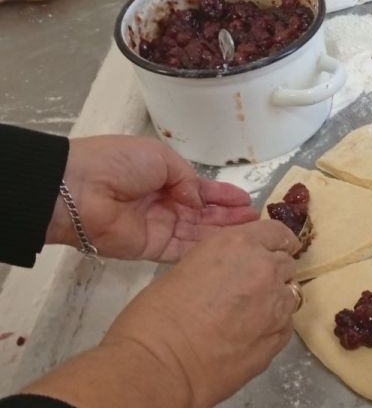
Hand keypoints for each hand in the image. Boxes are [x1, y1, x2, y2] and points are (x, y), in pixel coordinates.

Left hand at [47, 135, 257, 261]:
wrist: (79, 189)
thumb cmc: (118, 163)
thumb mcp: (160, 157)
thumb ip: (188, 178)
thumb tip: (198, 200)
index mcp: (164, 178)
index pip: (200, 189)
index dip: (223, 195)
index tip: (247, 200)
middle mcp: (164, 204)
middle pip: (203, 213)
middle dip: (229, 215)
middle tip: (256, 220)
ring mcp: (159, 227)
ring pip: (198, 232)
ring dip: (223, 232)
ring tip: (251, 232)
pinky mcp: (152, 249)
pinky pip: (184, 250)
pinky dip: (205, 249)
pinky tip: (228, 247)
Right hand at [100, 220, 301, 407]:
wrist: (161, 365)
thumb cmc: (156, 316)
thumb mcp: (188, 267)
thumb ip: (222, 263)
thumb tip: (233, 272)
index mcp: (239, 245)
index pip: (277, 233)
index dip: (276, 242)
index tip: (275, 250)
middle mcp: (266, 270)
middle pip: (285, 264)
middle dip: (273, 272)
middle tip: (251, 288)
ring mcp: (277, 306)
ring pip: (289, 295)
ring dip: (275, 300)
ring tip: (248, 316)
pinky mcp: (279, 338)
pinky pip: (285, 325)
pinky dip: (273, 326)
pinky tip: (250, 336)